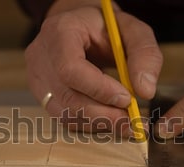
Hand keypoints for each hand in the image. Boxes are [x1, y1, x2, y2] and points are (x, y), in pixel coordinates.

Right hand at [25, 0, 161, 133]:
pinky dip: (90, 123)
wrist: (81, 28)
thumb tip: (146, 91)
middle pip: (67, 96)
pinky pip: (64, 118)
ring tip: (124, 122)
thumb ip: (145, 54)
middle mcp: (41, 56)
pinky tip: (108, 118)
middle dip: (103, 114)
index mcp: (60, 32)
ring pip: (65, 112)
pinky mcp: (43, 95)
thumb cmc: (105, 27)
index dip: (98, 89)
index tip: (127, 99)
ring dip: (98, 122)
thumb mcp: (131, 30)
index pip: (70, 69)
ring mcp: (38, 78)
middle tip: (131, 122)